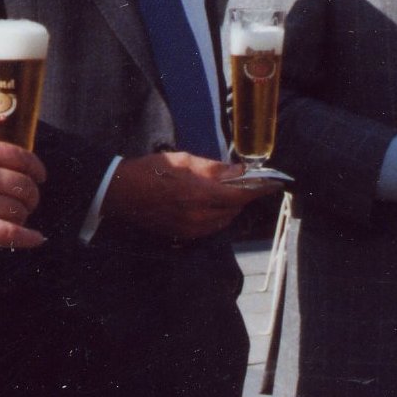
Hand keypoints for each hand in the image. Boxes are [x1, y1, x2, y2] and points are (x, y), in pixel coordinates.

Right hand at [0, 141, 45, 247]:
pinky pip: (10, 233)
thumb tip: (5, 174)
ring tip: (17, 219)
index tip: (40, 176)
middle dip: (30, 196)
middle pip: (23, 185)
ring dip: (23, 216)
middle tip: (26, 204)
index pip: (19, 156)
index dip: (35, 168)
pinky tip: (36, 239)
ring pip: (18, 209)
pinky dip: (27, 237)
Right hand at [104, 150, 276, 241]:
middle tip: (244, 182)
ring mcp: (190, 229)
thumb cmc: (151, 171)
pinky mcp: (182, 235)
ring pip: (223, 220)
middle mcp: (198, 216)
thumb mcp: (185, 161)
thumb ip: (215, 169)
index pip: (240, 195)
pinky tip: (210, 204)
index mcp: (200, 194)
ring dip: (230, 207)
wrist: (120, 193)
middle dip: (242, 196)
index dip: (261, 189)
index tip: (276, 184)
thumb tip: (239, 171)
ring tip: (225, 191)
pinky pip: (209, 228)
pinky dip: (216, 216)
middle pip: (234, 209)